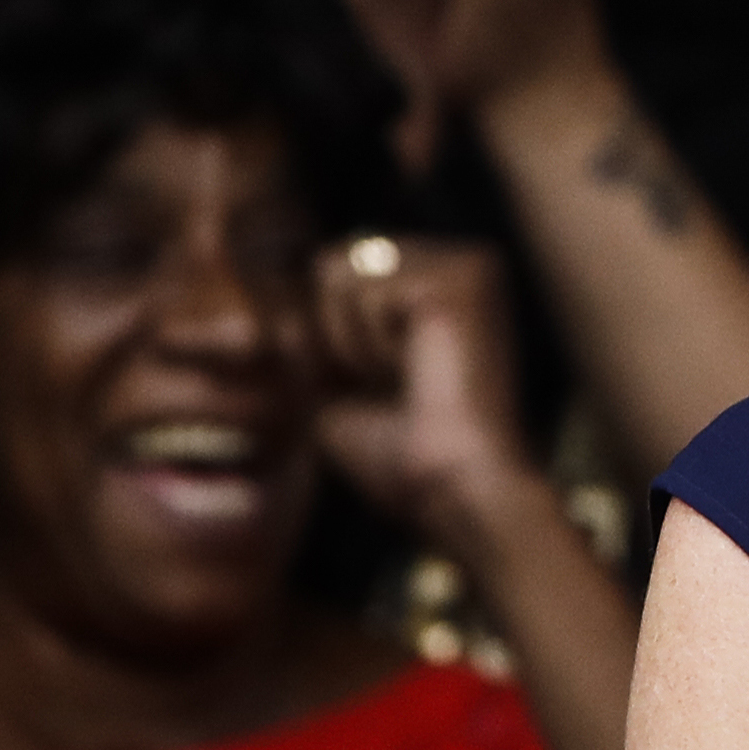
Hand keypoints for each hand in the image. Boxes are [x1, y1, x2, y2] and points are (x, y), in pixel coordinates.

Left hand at [311, 236, 540, 534]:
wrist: (452, 488)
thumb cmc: (402, 457)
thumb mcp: (337, 389)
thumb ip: (313, 336)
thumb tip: (285, 298)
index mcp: (441, 288)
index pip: (342, 275)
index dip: (332, 340)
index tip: (386, 392)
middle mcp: (458, 265)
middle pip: (334, 261)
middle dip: (338, 334)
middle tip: (395, 385)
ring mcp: (463, 265)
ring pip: (340, 268)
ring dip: (354, 341)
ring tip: (409, 378)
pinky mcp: (458, 276)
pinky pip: (363, 289)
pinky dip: (373, 342)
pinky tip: (419, 372)